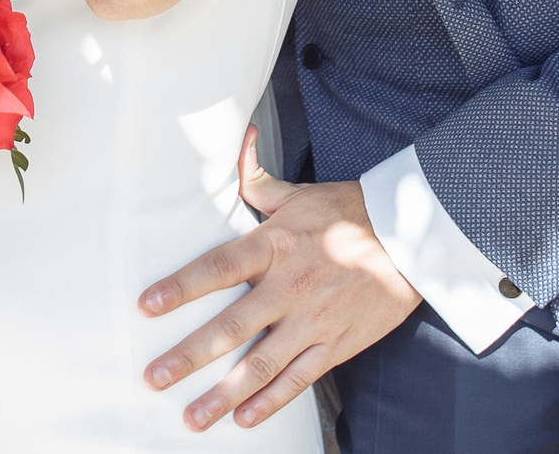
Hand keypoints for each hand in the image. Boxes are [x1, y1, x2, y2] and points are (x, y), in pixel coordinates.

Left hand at [138, 126, 420, 432]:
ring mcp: (314, 320)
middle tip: (154, 379)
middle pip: (232, 326)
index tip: (146, 306)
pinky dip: (271, 402)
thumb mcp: (298, 194)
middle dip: (189, 356)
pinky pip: (299, 379)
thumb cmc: (347, 213)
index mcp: (274, 245)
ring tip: (192, 419)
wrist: (412, 238)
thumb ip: (256, 179)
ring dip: (224, 395)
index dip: (180, 287)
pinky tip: (244, 418)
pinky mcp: (337, 344)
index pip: (217, 268)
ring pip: (262, 365)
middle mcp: (289, 286)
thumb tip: (238, 138)